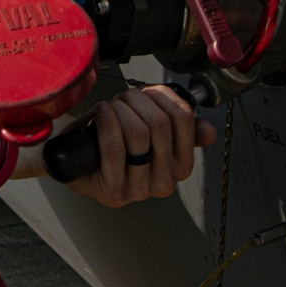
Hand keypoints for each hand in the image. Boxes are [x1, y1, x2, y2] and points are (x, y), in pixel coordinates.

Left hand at [60, 86, 216, 208]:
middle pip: (160, 124)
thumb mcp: (149, 128)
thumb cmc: (112, 139)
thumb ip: (181, 127)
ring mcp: (139, 190)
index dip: (160, 96)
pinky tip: (102, 113)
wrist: (76, 157)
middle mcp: (164, 182)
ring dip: (119, 111)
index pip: (183, 119)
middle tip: (121, 100)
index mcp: (180, 166)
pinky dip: (107, 124)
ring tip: (109, 109)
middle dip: (136, 101)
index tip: (145, 94)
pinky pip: (115, 149)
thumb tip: (209, 131)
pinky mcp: (114, 192)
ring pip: (138, 134)